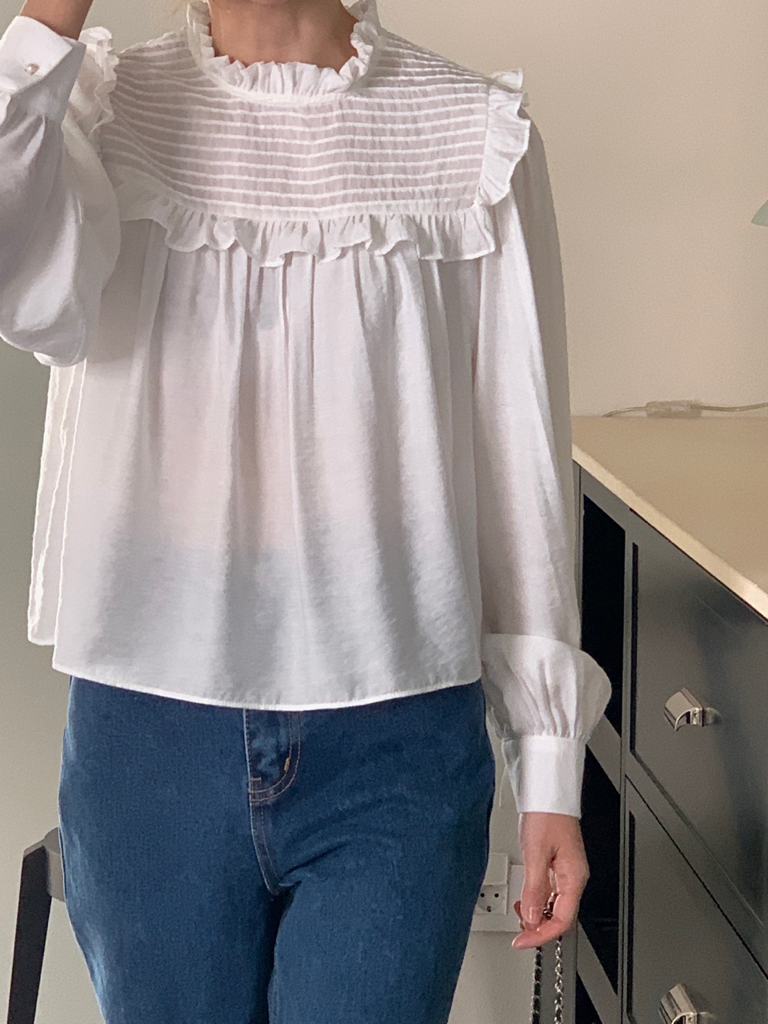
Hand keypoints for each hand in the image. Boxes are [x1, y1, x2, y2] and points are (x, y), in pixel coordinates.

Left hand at [510, 811, 588, 949]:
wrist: (548, 791)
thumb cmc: (546, 815)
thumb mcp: (535, 853)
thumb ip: (535, 889)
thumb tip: (532, 917)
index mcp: (574, 876)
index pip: (563, 920)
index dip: (542, 935)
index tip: (522, 941)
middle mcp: (574, 876)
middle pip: (561, 915)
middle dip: (539, 926)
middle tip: (518, 930)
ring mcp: (567, 870)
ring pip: (555, 904)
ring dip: (537, 914)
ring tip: (520, 912)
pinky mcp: (558, 863)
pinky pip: (551, 891)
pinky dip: (538, 899)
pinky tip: (526, 898)